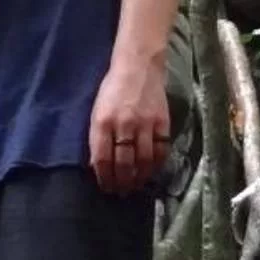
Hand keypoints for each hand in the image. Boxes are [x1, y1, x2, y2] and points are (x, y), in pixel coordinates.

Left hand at [90, 54, 170, 193]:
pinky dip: (156, 165)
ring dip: (139, 178)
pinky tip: (151, 172)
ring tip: (135, 186)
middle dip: (121, 182)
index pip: (102, 158)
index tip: (105, 187)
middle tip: (121, 192)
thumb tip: (98, 165)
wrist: (138, 67)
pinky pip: (161, 150)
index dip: (104, 177)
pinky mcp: (162, 122)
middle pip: (123, 164)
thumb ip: (97, 137)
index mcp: (102, 122)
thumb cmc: (112, 90)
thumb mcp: (97, 111)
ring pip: (143, 161)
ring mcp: (145, 124)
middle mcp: (123, 125)